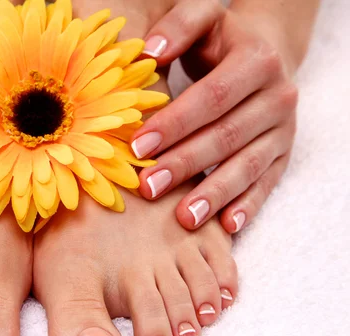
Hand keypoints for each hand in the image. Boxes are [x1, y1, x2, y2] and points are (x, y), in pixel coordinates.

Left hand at [132, 1, 298, 233]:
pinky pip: (267, 184)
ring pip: (247, 166)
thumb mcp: (204, 21)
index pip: (212, 97)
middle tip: (148, 187)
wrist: (265, 55)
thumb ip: (178, 26)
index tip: (139, 145)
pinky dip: (248, 207)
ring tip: (183, 218)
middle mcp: (278, 96)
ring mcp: (283, 130)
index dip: (176, 122)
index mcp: (257, 60)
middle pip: (227, 136)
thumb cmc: (221, 42)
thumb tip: (147, 52)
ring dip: (214, 194)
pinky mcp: (283, 155)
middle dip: (185, 164)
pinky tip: (226, 226)